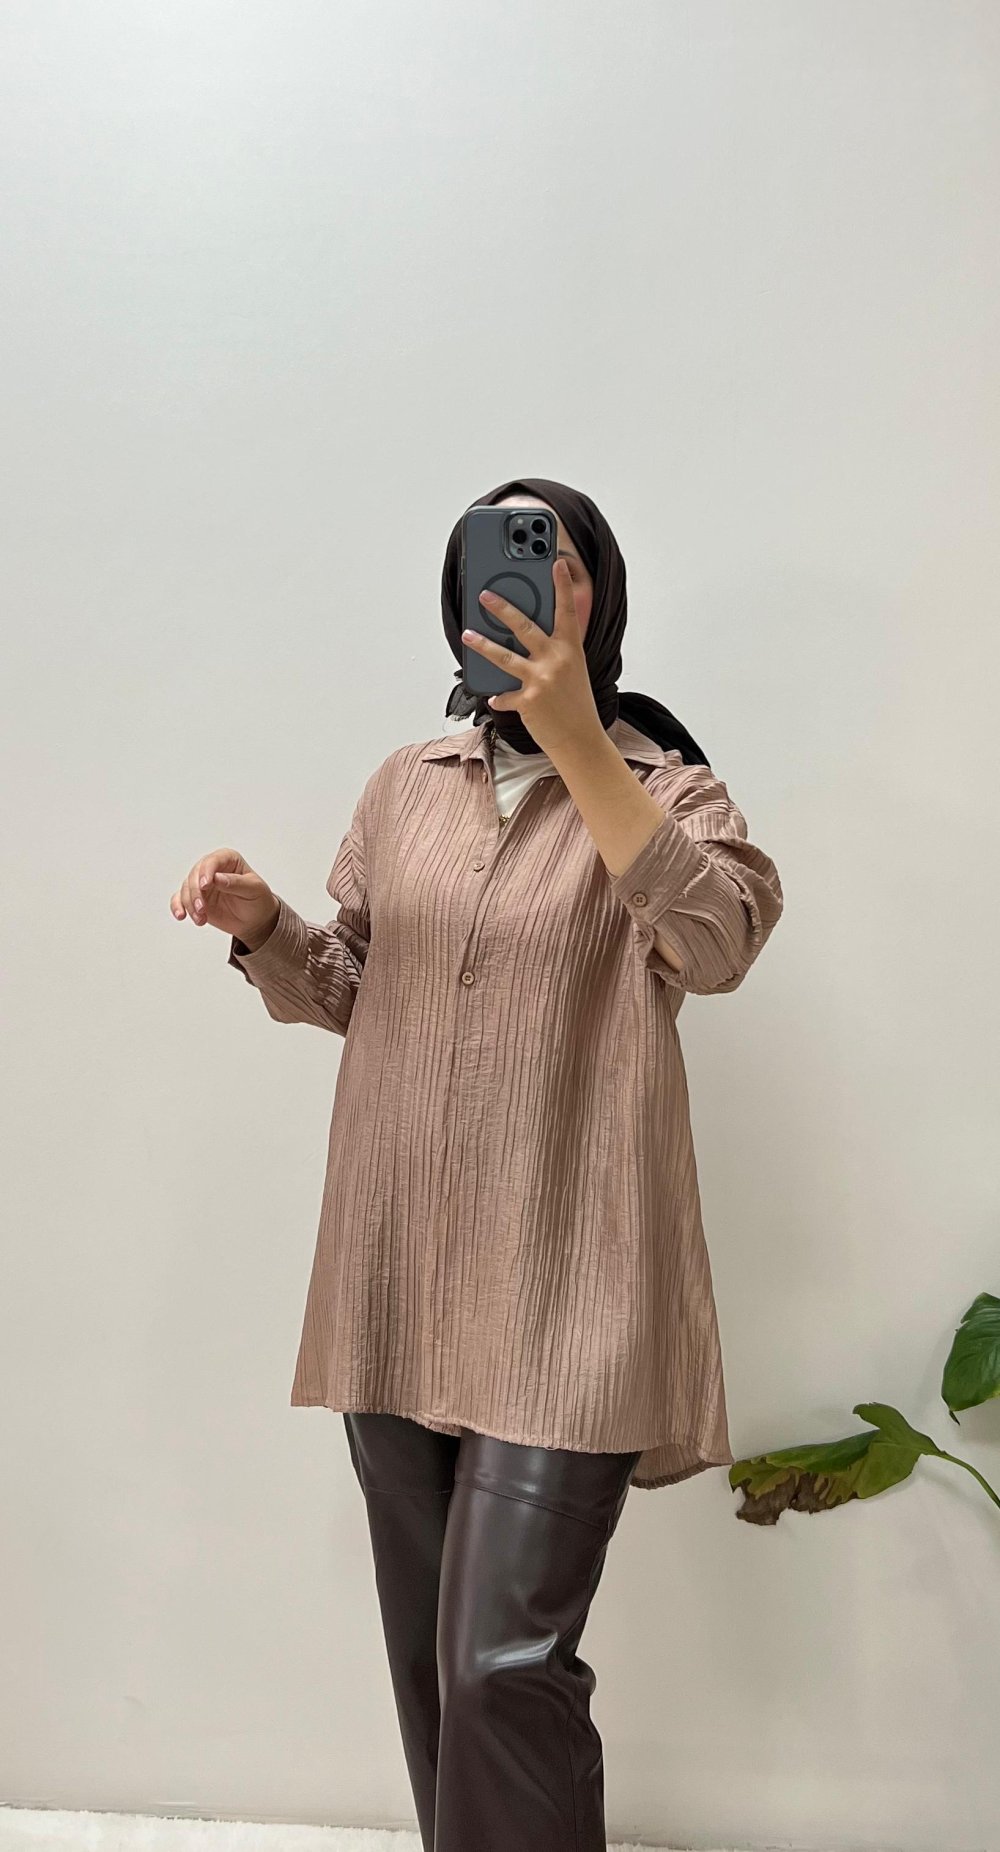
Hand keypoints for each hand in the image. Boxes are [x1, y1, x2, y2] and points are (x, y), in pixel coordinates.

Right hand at [170, 849, 279, 949]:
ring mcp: (202, 884)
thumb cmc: (257, 900)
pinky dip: (178, 907)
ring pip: (186, 888)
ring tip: (200, 919)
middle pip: (195, 875)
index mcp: (228, 859)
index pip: (212, 861)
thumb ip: (236, 883)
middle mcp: (212, 869)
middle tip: (202, 909)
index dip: (206, 872)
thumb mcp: (254, 890)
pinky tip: (181, 915)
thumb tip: (217, 878)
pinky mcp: (195, 898)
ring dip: (190, 904)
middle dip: (195, 893)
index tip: (205, 885)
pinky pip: (180, 899)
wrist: (255, 920)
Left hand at [461, 557, 601, 758]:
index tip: (557, 563)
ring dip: (482, 645)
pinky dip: (499, 697)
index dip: (562, 586)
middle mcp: (556, 660)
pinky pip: (504, 695)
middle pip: (524, 627)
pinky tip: (495, 698)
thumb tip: (525, 634)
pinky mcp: (528, 700)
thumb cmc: (575, 703)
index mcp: (570, 649)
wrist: (580, 738)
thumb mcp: (573, 670)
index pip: (566, 611)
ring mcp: (541, 680)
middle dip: (502, 608)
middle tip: (485, 595)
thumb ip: (555, 650)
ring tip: (468, 635)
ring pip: (504, 657)